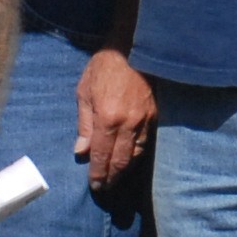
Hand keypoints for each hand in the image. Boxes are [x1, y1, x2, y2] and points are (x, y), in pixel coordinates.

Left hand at [76, 47, 155, 182]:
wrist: (132, 48)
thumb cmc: (103, 68)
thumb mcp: (84, 93)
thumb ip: (83, 124)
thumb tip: (81, 151)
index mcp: (107, 119)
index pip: (101, 156)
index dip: (98, 174)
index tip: (94, 186)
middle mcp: (128, 124)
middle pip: (121, 161)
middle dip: (112, 177)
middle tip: (105, 188)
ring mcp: (144, 121)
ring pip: (136, 155)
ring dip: (125, 169)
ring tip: (116, 177)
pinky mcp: (155, 115)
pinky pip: (146, 142)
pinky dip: (137, 154)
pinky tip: (130, 158)